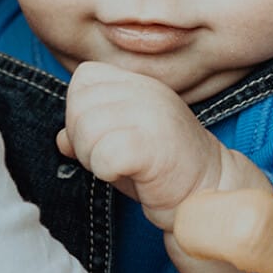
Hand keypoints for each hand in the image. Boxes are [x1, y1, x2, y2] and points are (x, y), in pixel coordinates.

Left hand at [58, 61, 261, 272]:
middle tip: (112, 157)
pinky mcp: (153, 146)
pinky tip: (129, 175)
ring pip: (86, 131)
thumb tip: (61, 139)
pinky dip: (107, 173)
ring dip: (94, 158)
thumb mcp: (123, 141)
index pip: (83, 78)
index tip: (104, 136)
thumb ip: (91, 131)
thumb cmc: (164, 170)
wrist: (211, 194)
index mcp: (139, 83)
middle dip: (83, 138)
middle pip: (78, 104)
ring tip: (122, 167)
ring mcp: (152, 115)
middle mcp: (147, 91)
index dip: (81, 111)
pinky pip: (103, 156)